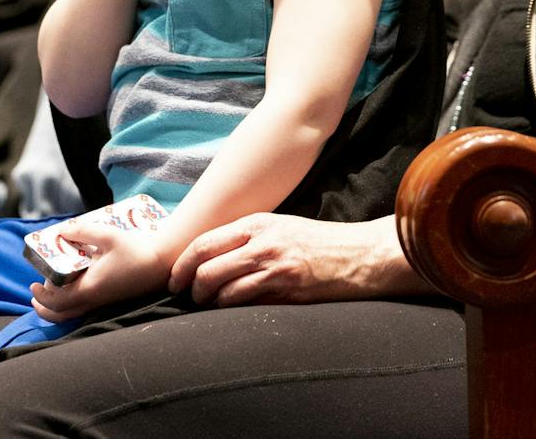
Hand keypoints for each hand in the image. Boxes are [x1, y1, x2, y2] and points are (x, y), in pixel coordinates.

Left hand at [29, 219, 170, 322]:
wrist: (161, 263)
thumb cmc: (136, 249)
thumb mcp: (108, 235)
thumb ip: (83, 231)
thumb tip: (63, 231)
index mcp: (90, 288)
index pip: (57, 302)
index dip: (42, 296)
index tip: (33, 285)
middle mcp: (95, 300)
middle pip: (61, 315)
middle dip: (44, 308)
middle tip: (36, 294)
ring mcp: (103, 302)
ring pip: (73, 314)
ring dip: (57, 307)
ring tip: (52, 290)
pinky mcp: (110, 300)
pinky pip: (84, 308)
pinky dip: (72, 303)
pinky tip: (74, 285)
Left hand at [167, 213, 423, 307]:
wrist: (360, 255)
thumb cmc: (319, 242)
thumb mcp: (280, 227)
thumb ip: (247, 237)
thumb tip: (209, 255)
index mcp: (258, 224)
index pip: (203, 243)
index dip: (182, 265)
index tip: (175, 280)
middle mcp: (263, 244)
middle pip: (206, 270)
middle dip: (191, 289)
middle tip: (190, 297)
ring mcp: (275, 270)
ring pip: (223, 292)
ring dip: (210, 305)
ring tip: (210, 307)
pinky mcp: (287, 294)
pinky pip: (247, 306)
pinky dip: (233, 312)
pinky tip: (234, 313)